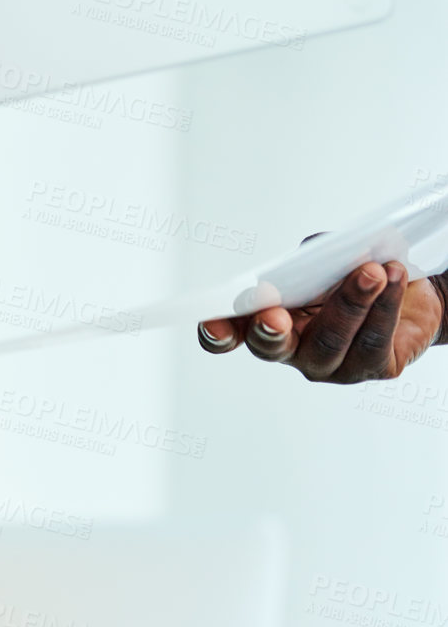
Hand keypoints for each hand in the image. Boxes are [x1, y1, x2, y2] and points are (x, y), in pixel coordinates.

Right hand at [198, 260, 444, 382]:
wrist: (413, 293)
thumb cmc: (358, 275)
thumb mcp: (327, 258)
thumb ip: (313, 258)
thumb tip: (315, 258)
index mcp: (269, 319)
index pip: (234, 332)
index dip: (218, 333)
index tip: (212, 323)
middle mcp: (293, 348)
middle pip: (271, 347)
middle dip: (271, 330)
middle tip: (275, 316)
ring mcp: (330, 364)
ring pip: (330, 340)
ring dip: (351, 300)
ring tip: (371, 271)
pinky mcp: (372, 368)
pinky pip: (373, 340)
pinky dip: (384, 305)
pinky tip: (391, 279)